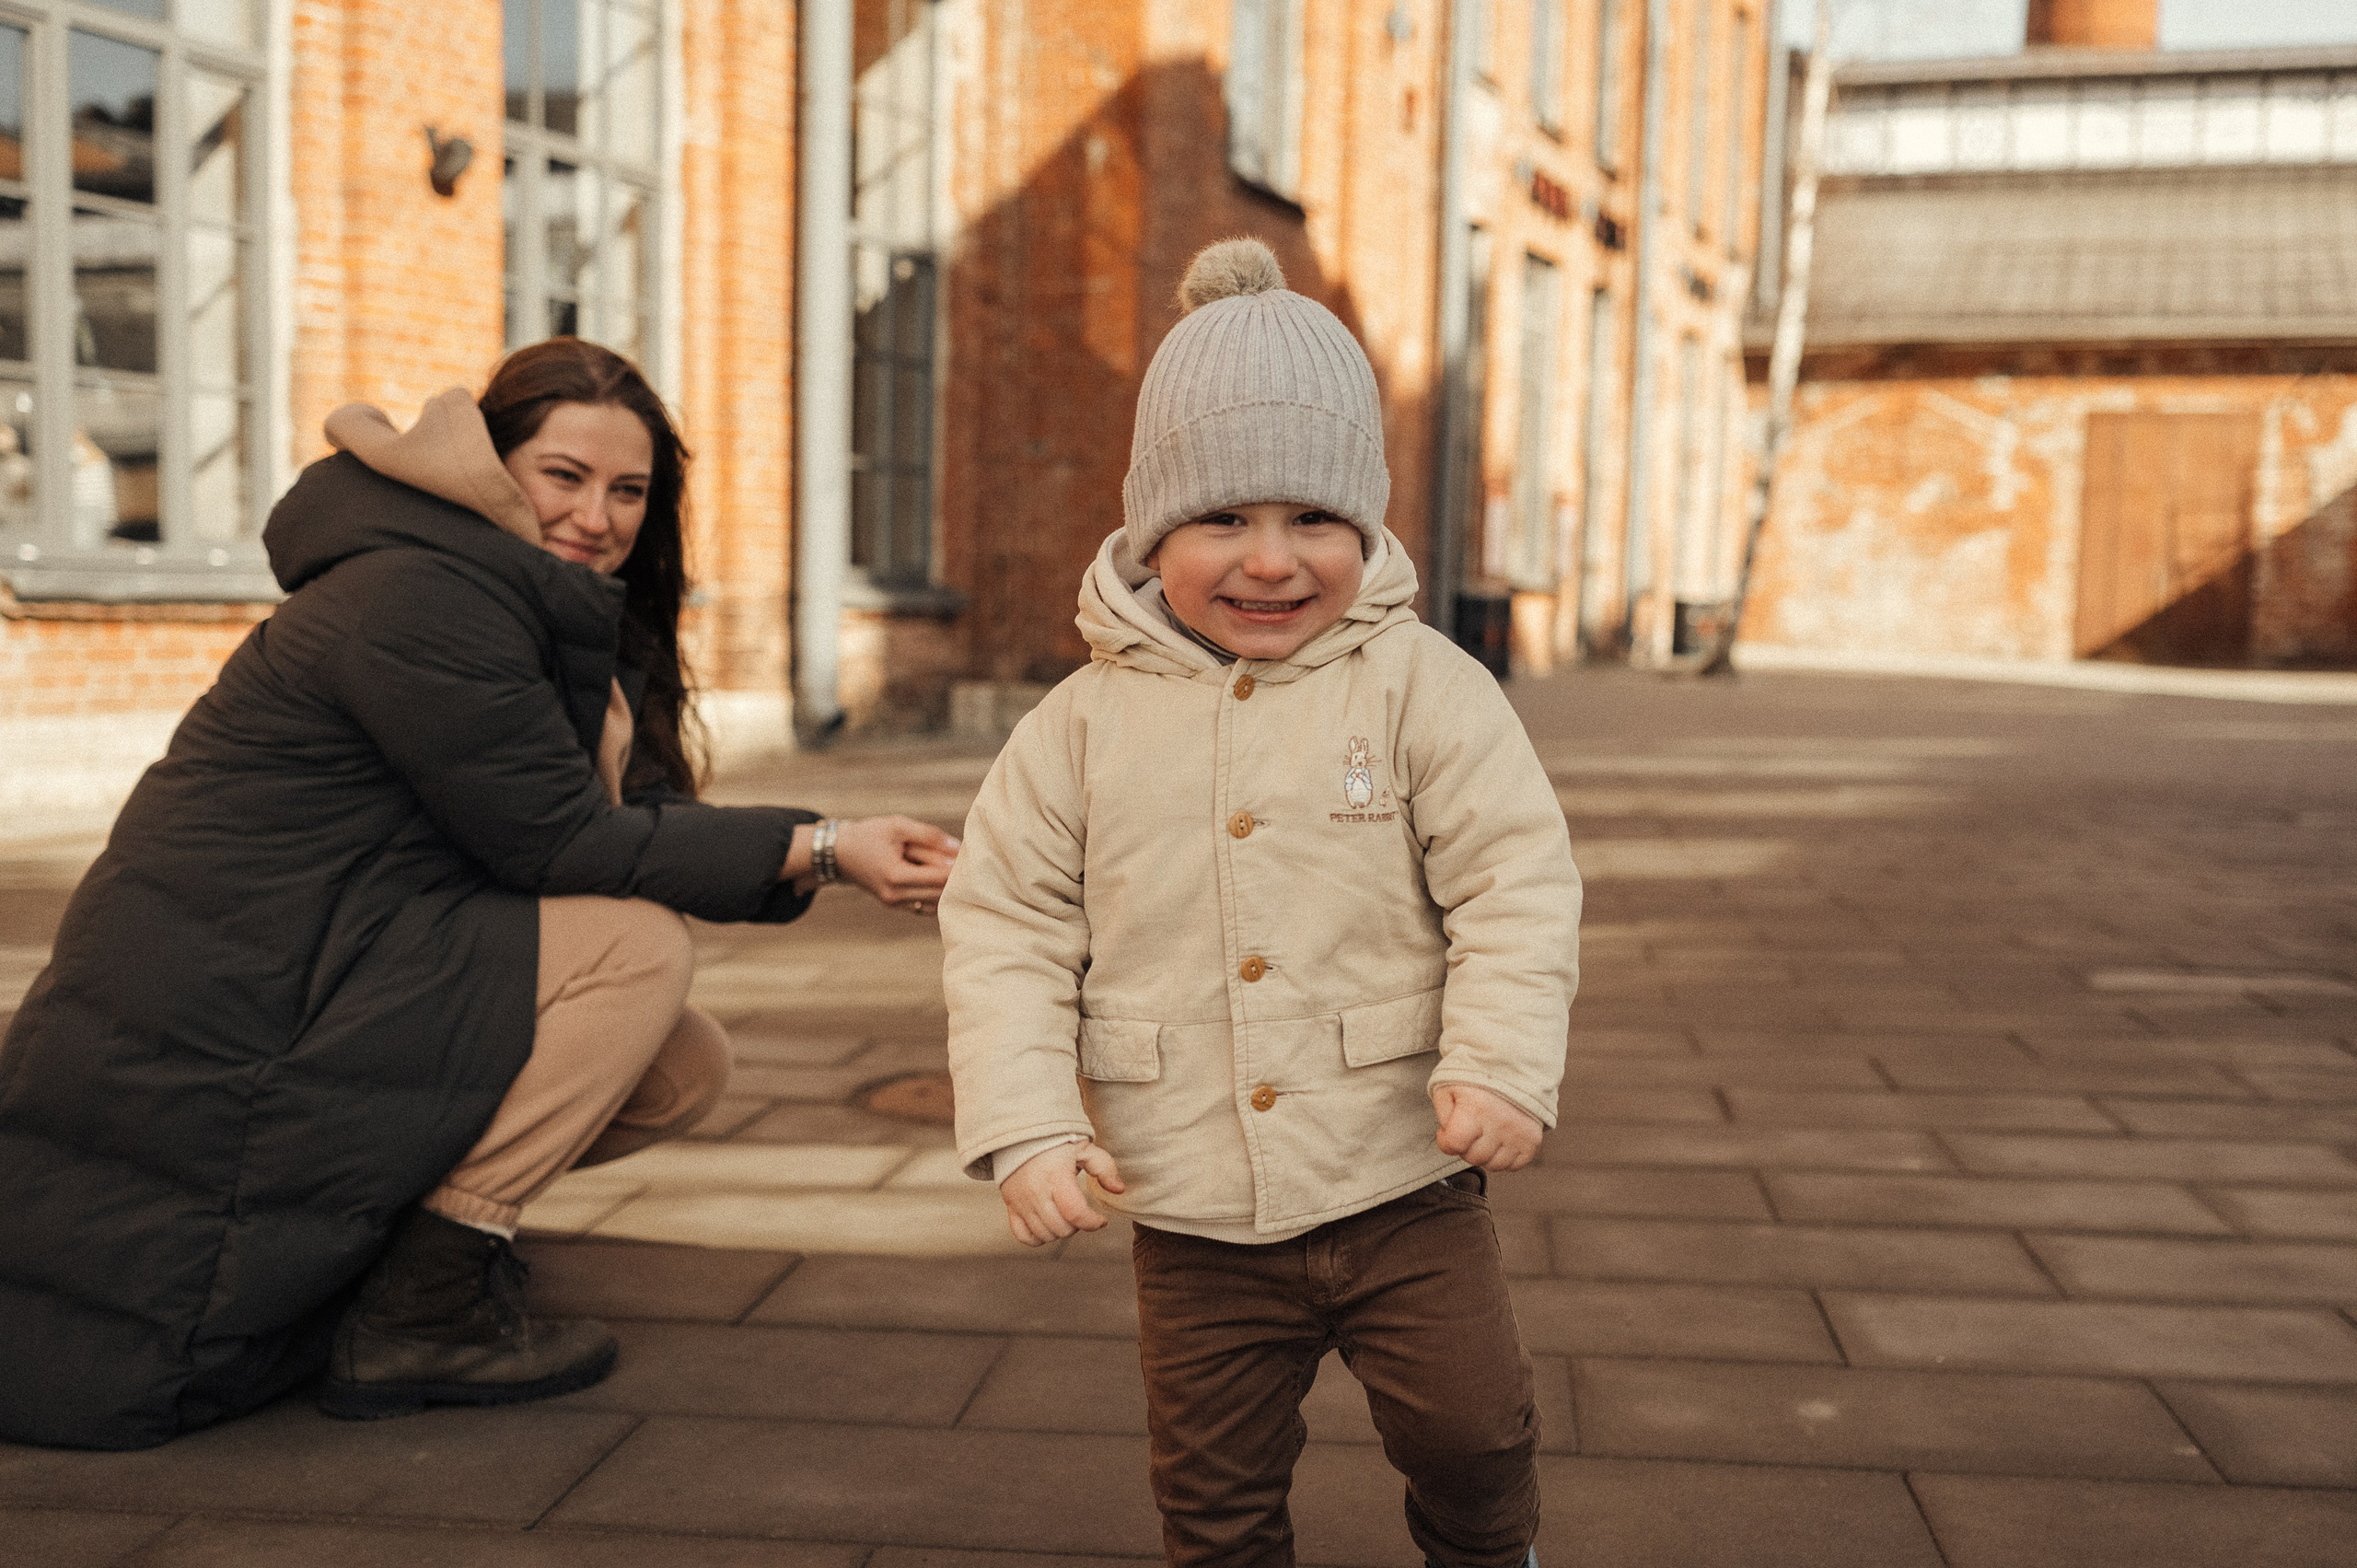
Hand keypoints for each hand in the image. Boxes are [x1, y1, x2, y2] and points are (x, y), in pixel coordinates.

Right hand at [837, 815, 958, 913]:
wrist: (839, 853)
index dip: (958, 866)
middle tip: (962, 859)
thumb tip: (959, 848)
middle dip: (953, 876)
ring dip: (945, 887)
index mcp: (896, 876)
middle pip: (941, 892)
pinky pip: (926, 906)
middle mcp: (896, 896)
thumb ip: (929, 835)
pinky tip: (938, 877)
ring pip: (936, 902)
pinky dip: (936, 893)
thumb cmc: (869, 835)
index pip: (940, 877)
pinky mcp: (895, 906)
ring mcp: (895, 904)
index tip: (967, 853)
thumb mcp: (898, 826)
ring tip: (947, 867)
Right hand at [1000, 1140, 1125, 1245]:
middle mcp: (1036, 1192)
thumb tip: (1119, 1189)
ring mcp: (1021, 1201)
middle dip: (1078, 1226)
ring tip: (1066, 1216)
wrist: (1020, 1135)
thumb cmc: (1055, 1141)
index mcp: (1056, 1176)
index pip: (1075, 1213)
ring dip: (1061, 1231)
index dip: (1093, 1222)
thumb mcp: (1084, 1148)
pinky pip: (1023, 1236)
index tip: (1102, 1220)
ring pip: (1045, 1235)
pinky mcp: (1010, 1206)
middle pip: (1062, 1228)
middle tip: (1082, 1213)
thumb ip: (1104, 1167)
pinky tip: (1049, 1226)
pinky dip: (1038, 1237)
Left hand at [1431, 1083, 1543, 1172]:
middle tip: (1469, 1130)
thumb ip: (1443, 1114)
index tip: (1448, 1131)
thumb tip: (1449, 1137)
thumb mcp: (1448, 1086)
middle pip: (1473, 1157)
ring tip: (1485, 1134)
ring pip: (1494, 1165)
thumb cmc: (1477, 1076)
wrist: (1513, 1064)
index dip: (1446, 1141)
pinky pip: (1515, 1165)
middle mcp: (1499, 1123)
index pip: (1454, 1144)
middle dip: (1466, 1147)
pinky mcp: (1532, 1139)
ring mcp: (1518, 1133)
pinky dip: (1506, 1158)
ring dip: (1485, 1154)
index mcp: (1476, 1108)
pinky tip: (1500, 1141)